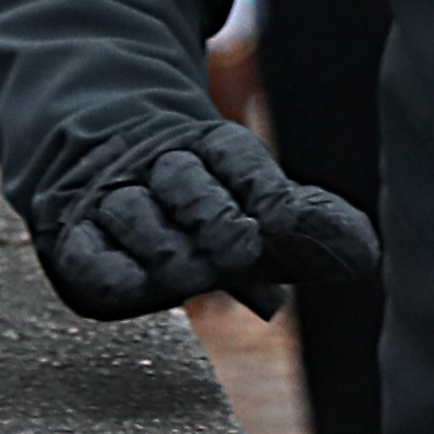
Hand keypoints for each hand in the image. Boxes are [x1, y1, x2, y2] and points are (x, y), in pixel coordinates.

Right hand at [31, 119, 377, 321]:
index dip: (262, 192)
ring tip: (193, 272)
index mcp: (211, 148)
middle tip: (240, 249)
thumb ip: (305, 231)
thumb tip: (360, 254)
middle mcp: (158, 164)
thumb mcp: (255, 207)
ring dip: (165, 245)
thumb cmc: (200, 205)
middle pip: (185, 182)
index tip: (283, 222)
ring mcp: (110, 197)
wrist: (94, 161)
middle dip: (213, 216)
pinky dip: (111, 270)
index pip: (238, 159)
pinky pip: (88, 254)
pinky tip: (136, 285)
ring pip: (134, 213)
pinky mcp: (73, 238)